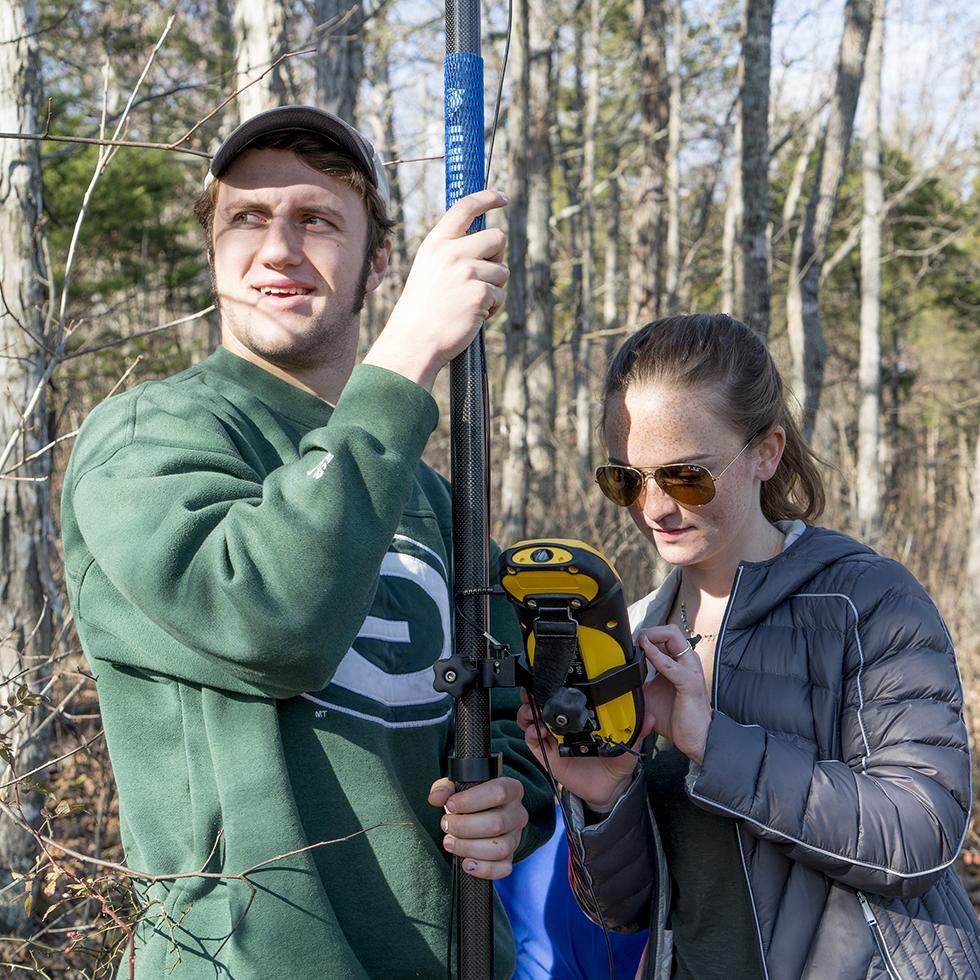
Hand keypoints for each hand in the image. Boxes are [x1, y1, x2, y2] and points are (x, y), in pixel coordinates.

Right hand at [364, 189, 508, 390]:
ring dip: (493, 288)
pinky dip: (492, 308)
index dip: (487, 198)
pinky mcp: (480, 293)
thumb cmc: (422, 309)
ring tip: (471, 303)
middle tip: (485, 274)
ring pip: (502, 270)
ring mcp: (467, 271)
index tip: (501, 198)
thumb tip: (486, 241)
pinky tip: (473, 316)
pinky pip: (500, 295)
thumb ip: (451, 251)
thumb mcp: (428, 269)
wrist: (414, 340)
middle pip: (497, 237)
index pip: (465, 208)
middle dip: (498, 256)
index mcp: (436, 243)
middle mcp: (452, 252)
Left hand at [428, 775, 527, 879]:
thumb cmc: (471, 798)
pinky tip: (466, 863)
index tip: (450, 805)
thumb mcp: (458, 786)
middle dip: (464, 827)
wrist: (484, 815)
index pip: (499, 792)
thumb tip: (436, 798)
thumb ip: (445, 787)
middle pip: (497, 823)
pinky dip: (483, 869)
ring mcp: (515, 837)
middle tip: (445, 825)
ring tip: (449, 842)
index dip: (471, 800)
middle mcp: (518, 813)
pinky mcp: (510, 858)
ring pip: (500, 848)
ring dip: (469, 848)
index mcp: (511, 789)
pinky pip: (503, 868)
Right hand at [517, 690, 649, 812]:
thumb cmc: (615, 761)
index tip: (552, 678)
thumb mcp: (628, 744)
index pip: (564, 697)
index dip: (553, 686)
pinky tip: (536, 730)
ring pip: (532, 719)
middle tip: (533, 691)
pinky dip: (530, 733)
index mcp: (581, 718)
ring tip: (532, 710)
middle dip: (533, 694)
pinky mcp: (548, 755)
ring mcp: (554, 739)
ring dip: (528, 711)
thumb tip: (650, 717)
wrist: (608, 788)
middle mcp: (565, 725)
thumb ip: (637, 731)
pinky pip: (532, 742)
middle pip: (541, 703)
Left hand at [636, 625, 711, 763]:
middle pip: (670, 630)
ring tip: (637, 642)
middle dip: (648, 630)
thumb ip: (639, 681)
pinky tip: (644, 651)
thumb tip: (619, 675)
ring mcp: (690, 669)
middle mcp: (686, 661)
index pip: (663, 637)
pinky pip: (670, 664)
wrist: (695, 738)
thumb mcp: (650, 695)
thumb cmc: (676, 717)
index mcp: (679, 663)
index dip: (645, 636)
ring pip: (673, 636)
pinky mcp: (689, 682)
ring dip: (651, 636)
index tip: (629, 642)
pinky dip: (655, 655)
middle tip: (633, 640)